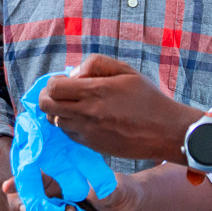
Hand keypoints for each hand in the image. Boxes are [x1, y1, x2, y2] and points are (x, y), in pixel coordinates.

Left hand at [39, 54, 198, 162]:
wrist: (164, 131)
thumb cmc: (147, 97)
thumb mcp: (126, 70)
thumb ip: (96, 64)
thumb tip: (73, 75)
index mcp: (95, 92)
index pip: (54, 88)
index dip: (53, 82)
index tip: (64, 80)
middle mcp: (87, 114)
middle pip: (47, 107)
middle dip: (48, 97)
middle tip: (59, 92)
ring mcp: (88, 133)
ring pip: (55, 122)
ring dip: (58, 111)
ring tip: (74, 105)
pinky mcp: (92, 146)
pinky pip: (68, 134)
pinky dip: (69, 125)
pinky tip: (83, 118)